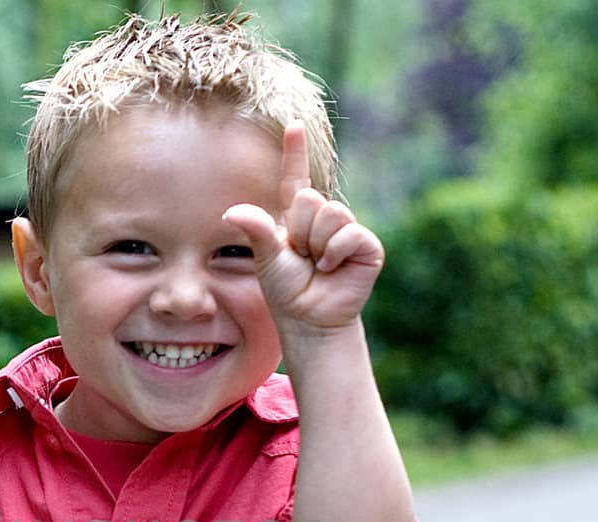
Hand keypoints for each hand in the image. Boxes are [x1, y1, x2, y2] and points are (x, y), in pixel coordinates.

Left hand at [222, 123, 384, 336]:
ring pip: (330, 214)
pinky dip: (335, 252)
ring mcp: (346, 230)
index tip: (294, 125)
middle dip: (300, 232)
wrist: (310, 319)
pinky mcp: (366, 245)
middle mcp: (323, 219)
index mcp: (297, 218)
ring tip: (317, 264)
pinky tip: (333, 269)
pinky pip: (349, 233)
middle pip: (311, 199)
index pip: (295, 178)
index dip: (295, 152)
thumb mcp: (267, 257)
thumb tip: (231, 211)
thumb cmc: (287, 291)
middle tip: (302, 257)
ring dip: (317, 244)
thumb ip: (256, 229)